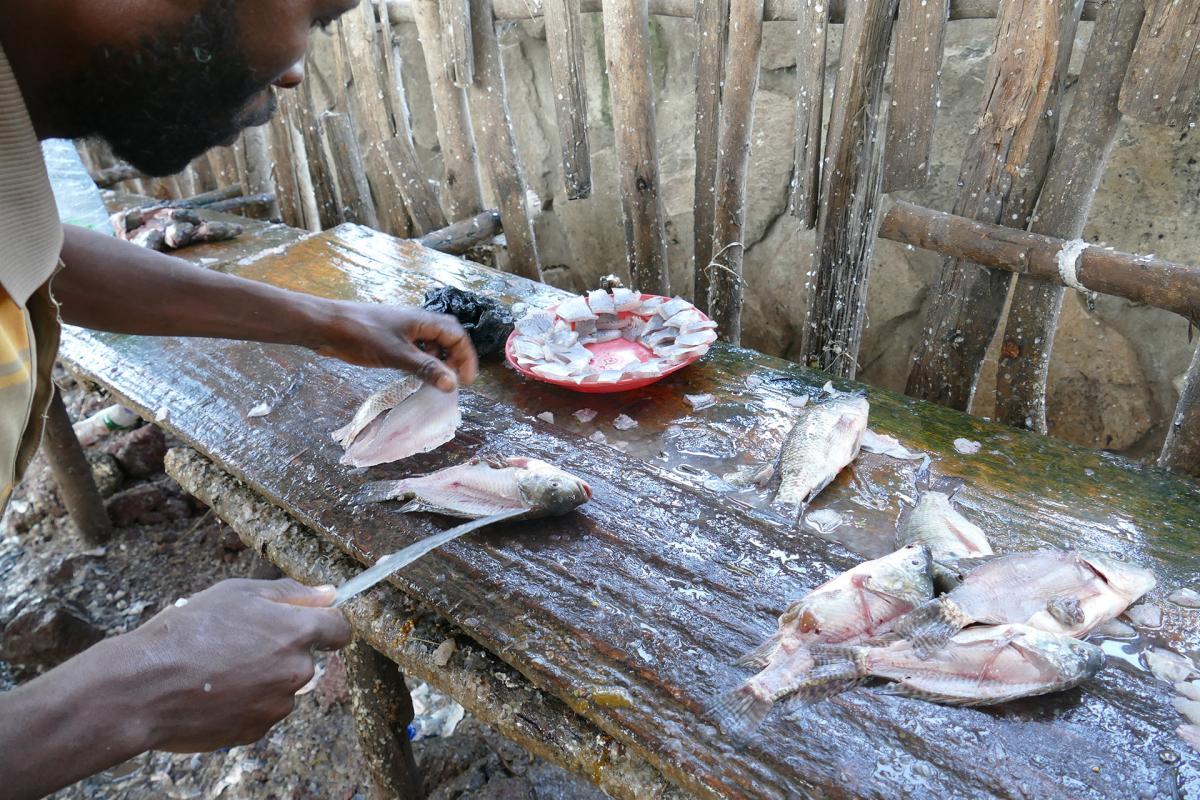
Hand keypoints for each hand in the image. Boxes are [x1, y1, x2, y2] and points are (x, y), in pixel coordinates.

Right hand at [110, 578, 351, 752]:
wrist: (145, 687)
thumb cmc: (187, 632)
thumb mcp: (237, 593)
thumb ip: (290, 594)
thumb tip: (329, 593)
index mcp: (297, 633)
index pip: (339, 629)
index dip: (326, 623)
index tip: (311, 622)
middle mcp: (296, 671)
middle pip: (307, 658)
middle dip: (282, 650)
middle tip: (240, 642)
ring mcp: (278, 705)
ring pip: (283, 686)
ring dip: (263, 677)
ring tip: (221, 668)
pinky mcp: (257, 730)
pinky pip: (262, 710)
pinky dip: (246, 702)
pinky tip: (216, 691)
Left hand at [316, 301, 478, 391]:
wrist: (327, 326)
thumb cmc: (362, 335)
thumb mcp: (397, 355)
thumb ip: (426, 369)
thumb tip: (452, 385)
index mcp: (423, 320)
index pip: (457, 335)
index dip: (466, 357)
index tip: (465, 381)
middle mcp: (417, 322)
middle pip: (447, 336)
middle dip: (455, 357)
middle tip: (454, 380)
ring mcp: (403, 329)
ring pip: (431, 342)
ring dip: (439, 360)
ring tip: (437, 379)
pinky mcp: (391, 337)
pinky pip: (416, 347)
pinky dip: (422, 360)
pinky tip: (416, 373)